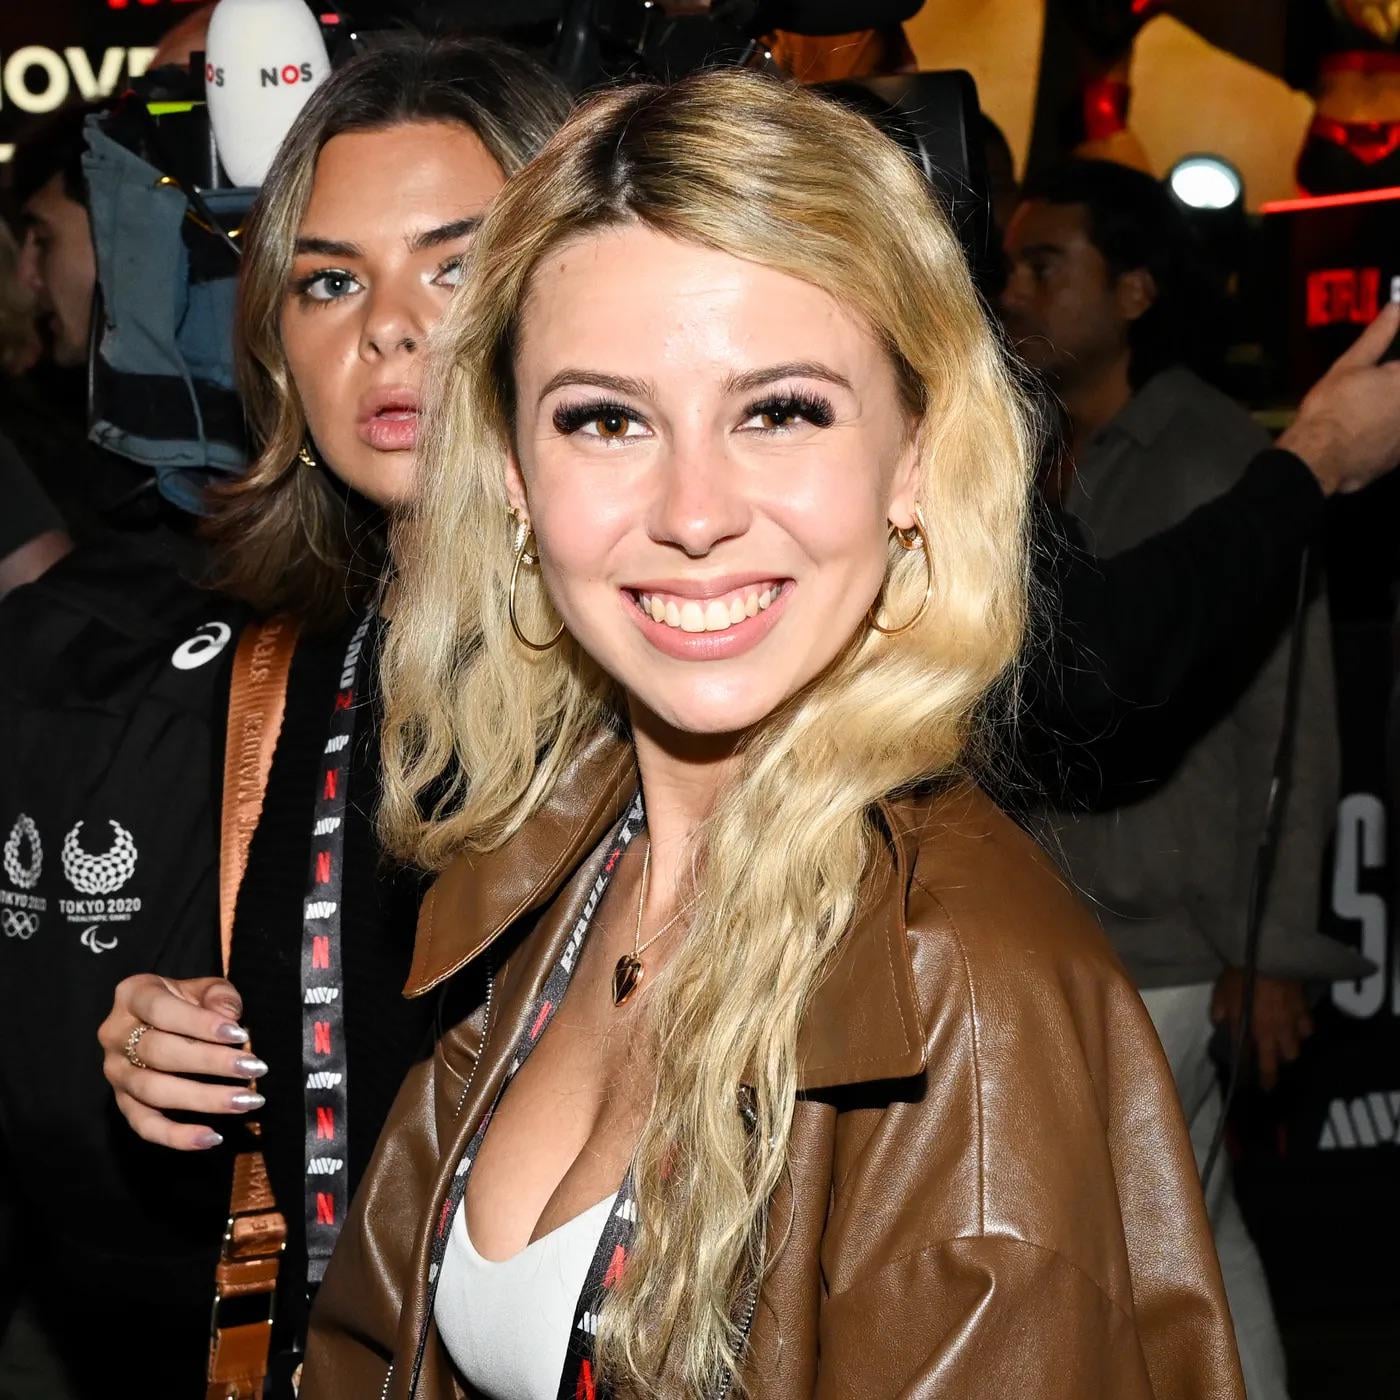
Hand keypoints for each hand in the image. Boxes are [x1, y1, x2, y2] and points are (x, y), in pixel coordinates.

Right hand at [98, 974, 267, 1150]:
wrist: (163, 1020)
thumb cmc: (188, 1001)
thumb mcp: (205, 988)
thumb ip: (219, 996)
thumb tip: (229, 1017)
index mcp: (133, 994)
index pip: (161, 1009)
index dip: (200, 1023)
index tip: (239, 1033)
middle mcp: (114, 1034)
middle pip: (159, 1052)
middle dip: (210, 1062)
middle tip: (253, 1068)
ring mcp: (115, 1071)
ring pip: (153, 1090)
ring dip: (203, 1099)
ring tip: (245, 1100)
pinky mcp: (122, 1102)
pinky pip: (144, 1125)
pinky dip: (177, 1136)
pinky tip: (212, 1137)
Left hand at [1210, 969, 1313, 1091]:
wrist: (1269, 958)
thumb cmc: (1241, 975)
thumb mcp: (1221, 991)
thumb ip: (1219, 1010)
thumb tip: (1219, 1021)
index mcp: (1250, 1029)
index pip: (1249, 1058)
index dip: (1250, 1070)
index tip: (1255, 1082)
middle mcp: (1272, 1033)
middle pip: (1275, 1062)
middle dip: (1271, 1073)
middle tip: (1269, 1079)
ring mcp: (1290, 1024)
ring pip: (1294, 1051)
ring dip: (1287, 1053)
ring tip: (1283, 1050)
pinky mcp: (1304, 1012)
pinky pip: (1307, 1031)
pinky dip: (1302, 1033)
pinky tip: (1298, 1028)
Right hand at [1280, 300, 1399, 495]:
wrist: (1317, 459)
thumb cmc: (1332, 408)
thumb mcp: (1350, 365)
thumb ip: (1378, 335)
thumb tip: (1395, 308)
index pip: (1398, 370)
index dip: (1389, 372)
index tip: (1377, 374)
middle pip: (1396, 395)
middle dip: (1385, 392)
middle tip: (1360, 397)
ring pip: (1394, 420)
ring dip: (1384, 416)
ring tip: (1358, 417)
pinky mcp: (1394, 460)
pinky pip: (1391, 444)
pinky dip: (1380, 440)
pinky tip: (1358, 439)